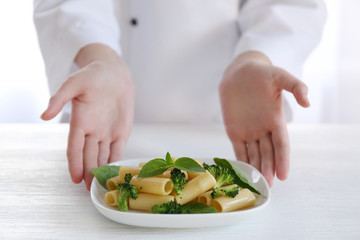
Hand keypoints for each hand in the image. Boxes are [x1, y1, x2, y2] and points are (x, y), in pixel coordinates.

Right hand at [41, 44, 134, 189]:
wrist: (114, 72)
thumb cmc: (92, 75)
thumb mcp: (74, 83)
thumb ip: (59, 98)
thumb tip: (44, 116)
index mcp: (80, 122)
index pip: (75, 148)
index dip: (75, 163)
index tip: (75, 179)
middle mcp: (92, 131)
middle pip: (89, 156)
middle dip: (88, 173)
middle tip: (89, 191)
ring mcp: (107, 132)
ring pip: (102, 157)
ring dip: (101, 172)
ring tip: (100, 187)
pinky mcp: (121, 131)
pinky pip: (118, 149)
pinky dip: (117, 161)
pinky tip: (115, 173)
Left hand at [219, 51, 308, 185]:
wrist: (239, 72)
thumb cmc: (262, 73)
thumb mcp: (280, 76)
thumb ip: (296, 86)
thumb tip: (307, 103)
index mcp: (276, 119)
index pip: (281, 144)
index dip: (283, 159)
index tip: (284, 175)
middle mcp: (263, 129)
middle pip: (268, 153)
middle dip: (268, 169)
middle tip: (268, 184)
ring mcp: (248, 131)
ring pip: (254, 154)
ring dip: (256, 168)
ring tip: (258, 183)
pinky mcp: (234, 130)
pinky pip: (238, 148)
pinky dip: (240, 161)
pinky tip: (243, 172)